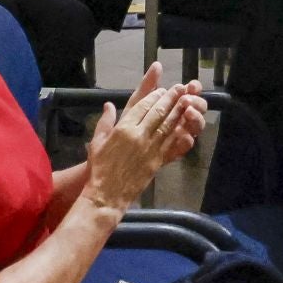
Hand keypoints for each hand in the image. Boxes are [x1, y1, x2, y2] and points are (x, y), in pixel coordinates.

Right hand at [82, 65, 206, 211]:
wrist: (107, 193)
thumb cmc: (100, 167)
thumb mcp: (97, 142)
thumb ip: (105, 121)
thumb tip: (108, 104)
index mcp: (123, 129)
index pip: (142, 106)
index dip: (154, 96)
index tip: (162, 90)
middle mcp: (138, 135)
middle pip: (158, 112)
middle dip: (170, 99)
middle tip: (178, 89)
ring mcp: (150, 148)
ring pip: (167, 125)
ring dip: (177, 111)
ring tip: (185, 100)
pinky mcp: (157, 160)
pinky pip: (171, 143)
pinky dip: (179, 131)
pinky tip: (185, 124)